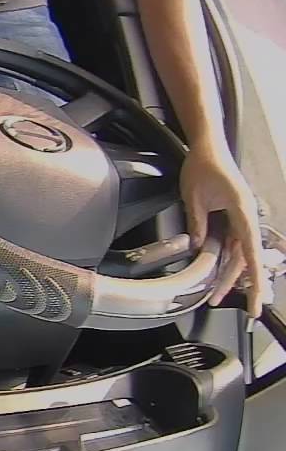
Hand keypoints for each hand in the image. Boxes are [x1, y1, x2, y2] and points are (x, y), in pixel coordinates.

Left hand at [180, 152, 265, 317]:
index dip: (254, 278)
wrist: (207, 147)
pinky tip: (216, 273)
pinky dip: (224, 259)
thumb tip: (196, 246)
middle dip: (236, 283)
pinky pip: (231, 243)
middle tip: (228, 303)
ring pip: (236, 253)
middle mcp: (245, 217)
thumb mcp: (193, 196)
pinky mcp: (233, 216)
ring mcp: (240, 218)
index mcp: (241, 211)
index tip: (256, 298)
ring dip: (227, 274)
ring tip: (214, 294)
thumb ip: (197, 223)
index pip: (249, 251)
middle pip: (243, 258)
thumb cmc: (203, 166)